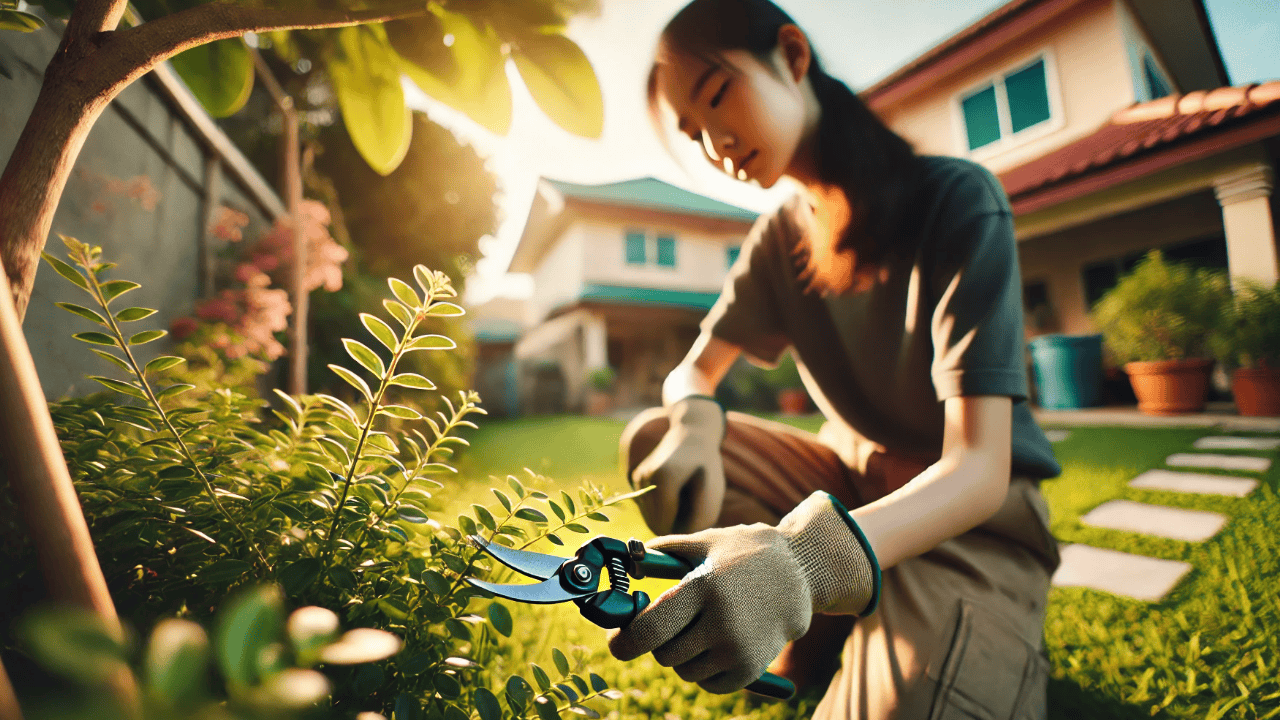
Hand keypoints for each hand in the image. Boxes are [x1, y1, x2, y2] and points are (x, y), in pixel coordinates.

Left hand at [607, 491, 879, 693]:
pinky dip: (704, 669)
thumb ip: (661, 552)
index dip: (624, 640)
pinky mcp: (750, 669)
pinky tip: (715, 643)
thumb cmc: (744, 553)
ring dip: (681, 655)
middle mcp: (721, 622)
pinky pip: (708, 684)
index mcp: (703, 588)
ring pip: (683, 671)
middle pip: (663, 654)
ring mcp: (738, 649)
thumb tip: (625, 564)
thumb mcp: (705, 542)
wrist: (800, 574)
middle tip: (666, 625)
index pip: (648, 629)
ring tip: (698, 629)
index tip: (618, 640)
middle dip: (657, 641)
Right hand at [630, 396, 725, 534]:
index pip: (665, 528)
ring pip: (650, 517)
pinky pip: (647, 506)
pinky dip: (661, 505)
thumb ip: (699, 521)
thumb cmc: (706, 466)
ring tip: (683, 494)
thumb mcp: (712, 492)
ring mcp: (637, 478)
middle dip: (674, 522)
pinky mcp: (636, 478)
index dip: (682, 528)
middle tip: (691, 503)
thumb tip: (679, 541)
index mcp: (664, 480)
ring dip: (668, 514)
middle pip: (655, 524)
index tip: (696, 512)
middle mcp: (645, 479)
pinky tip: (674, 490)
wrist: (692, 432)